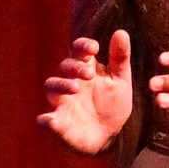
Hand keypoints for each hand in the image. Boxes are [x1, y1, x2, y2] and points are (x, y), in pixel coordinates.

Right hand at [37, 29, 133, 154]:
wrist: (109, 135)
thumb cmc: (113, 104)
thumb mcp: (120, 81)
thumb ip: (120, 58)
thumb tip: (121, 32)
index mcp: (86, 68)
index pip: (79, 50)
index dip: (83, 46)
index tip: (94, 48)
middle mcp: (70, 81)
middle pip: (65, 67)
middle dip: (75, 67)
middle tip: (89, 74)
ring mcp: (62, 101)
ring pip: (51, 87)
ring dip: (61, 85)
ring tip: (75, 88)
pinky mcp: (58, 123)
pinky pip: (47, 120)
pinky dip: (47, 120)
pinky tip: (51, 121)